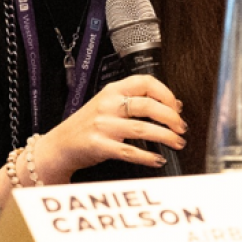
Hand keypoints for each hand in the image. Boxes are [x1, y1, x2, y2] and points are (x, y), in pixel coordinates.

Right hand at [32, 75, 187, 182]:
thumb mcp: (109, 105)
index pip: (145, 82)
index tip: (176, 107)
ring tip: (177, 143)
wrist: (59, 145)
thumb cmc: (87, 126)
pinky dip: (147, 156)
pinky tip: (158, 159)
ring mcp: (102, 125)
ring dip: (165, 137)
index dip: (166, 93)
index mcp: (112, 90)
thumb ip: (136, 102)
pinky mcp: (98, 145)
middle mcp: (108, 104)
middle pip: (148, 105)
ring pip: (142, 128)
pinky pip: (129, 151)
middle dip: (171, 118)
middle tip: (181, 128)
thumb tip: (173, 105)